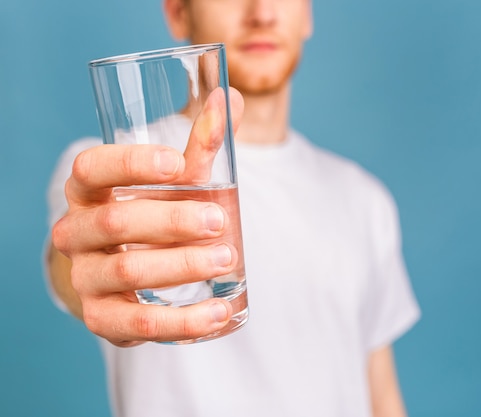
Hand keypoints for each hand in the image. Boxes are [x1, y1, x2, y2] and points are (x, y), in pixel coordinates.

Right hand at [52, 88, 243, 346]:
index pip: (92, 169)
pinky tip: (218, 313)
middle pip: (114, 223)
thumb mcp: (175, 179)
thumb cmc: (153, 212)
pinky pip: (137, 325)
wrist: (125, 272)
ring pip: (126, 272)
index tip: (178, 163)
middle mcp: (75, 232)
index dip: (130, 163)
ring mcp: (85, 278)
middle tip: (219, 222)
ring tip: (227, 260)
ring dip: (180, 267)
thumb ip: (201, 142)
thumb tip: (228, 96)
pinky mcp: (103, 319)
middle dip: (171, 221)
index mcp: (87, 190)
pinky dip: (181, 321)